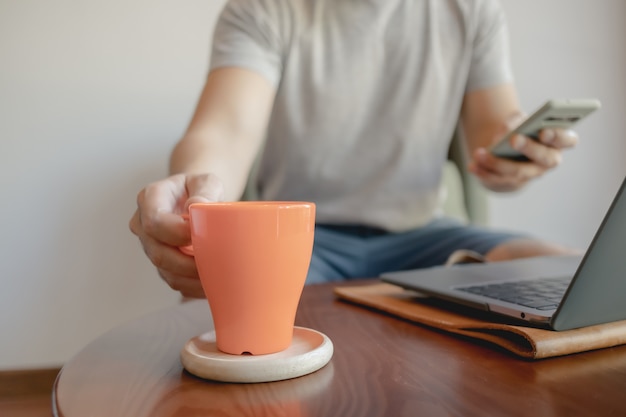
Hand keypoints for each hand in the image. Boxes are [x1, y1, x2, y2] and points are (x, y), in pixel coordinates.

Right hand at [129, 173, 223, 297]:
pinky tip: (213, 283)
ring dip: (192, 279)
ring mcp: (150, 246)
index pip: (155, 222)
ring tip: (218, 276)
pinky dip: (194, 286)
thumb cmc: (201, 189)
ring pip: (165, 272)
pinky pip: (174, 281)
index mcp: (150, 199)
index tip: (201, 235)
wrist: (197, 199)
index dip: (177, 233)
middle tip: (215, 263)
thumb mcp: (206, 181)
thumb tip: (198, 206)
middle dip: (187, 263)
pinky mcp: (162, 264)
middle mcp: (143, 224)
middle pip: (158, 253)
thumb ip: (204, 190)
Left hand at [469, 126, 577, 191]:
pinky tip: (472, 165)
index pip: (568, 140)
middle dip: (529, 148)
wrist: (508, 151)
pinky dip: (484, 172)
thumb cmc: (520, 130)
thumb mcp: (519, 119)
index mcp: (558, 141)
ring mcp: (531, 174)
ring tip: (479, 153)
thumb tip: (507, 131)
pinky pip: (499, 180)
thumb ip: (516, 120)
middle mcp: (549, 160)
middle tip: (514, 139)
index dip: (559, 137)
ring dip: (496, 163)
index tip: (544, 132)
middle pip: (544, 159)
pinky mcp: (513, 183)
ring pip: (517, 172)